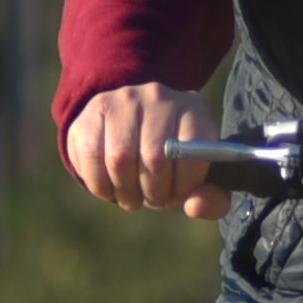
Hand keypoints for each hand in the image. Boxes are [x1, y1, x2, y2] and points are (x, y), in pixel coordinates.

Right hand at [62, 80, 231, 217]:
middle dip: (153, 192)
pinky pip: (91, 157)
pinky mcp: (92, 111)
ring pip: (120, 158)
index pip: (194, 153)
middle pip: (154, 157)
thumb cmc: (171, 164)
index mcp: (193, 109)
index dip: (184, 187)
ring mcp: (123, 99)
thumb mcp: (198, 180)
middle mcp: (159, 96)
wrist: (130, 134)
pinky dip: (100, 185)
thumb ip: (211, 199)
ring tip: (131, 196)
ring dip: (125, 191)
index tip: (176, 195)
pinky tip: (109, 188)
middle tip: (152, 199)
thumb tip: (195, 206)